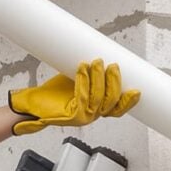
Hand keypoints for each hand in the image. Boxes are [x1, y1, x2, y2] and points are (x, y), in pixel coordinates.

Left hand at [8, 59, 139, 134]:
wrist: (33, 104)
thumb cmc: (54, 93)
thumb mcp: (77, 80)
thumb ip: (90, 73)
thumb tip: (100, 53)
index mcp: (96, 109)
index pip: (118, 108)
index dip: (129, 101)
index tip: (137, 90)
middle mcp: (92, 115)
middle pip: (111, 101)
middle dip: (114, 82)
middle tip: (113, 65)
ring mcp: (84, 117)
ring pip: (99, 98)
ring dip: (100, 78)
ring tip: (97, 62)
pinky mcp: (73, 115)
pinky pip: (82, 96)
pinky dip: (84, 80)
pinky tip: (82, 68)